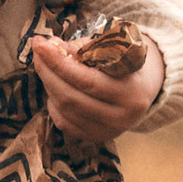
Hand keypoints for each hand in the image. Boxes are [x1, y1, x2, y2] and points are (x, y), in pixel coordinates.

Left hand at [32, 28, 163, 145]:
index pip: (86, 80)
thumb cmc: (125, 61)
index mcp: (131, 91)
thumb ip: (80, 48)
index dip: (58, 62)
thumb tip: (48, 45)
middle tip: (38, 52)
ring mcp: (109, 131)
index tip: (40, 44)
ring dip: (49, 86)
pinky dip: (54, 104)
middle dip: (47, 72)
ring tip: (47, 66)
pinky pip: (64, 123)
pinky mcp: (96, 138)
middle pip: (71, 97)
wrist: (145, 87)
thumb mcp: (110, 48)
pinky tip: (56, 89)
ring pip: (65, 110)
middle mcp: (122, 117)